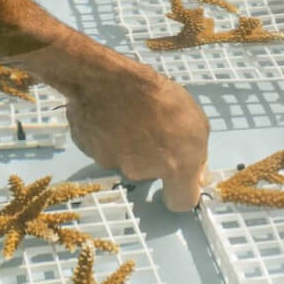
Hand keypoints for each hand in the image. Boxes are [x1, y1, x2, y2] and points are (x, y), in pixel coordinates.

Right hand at [65, 69, 209, 212]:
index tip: (178, 177)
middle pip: (148, 173)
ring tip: (128, 111)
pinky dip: (105, 132)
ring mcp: (110, 163)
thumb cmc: (158, 95)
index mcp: (173, 167)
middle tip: (152, 124)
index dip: (181, 192)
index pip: (180, 203)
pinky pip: (101, 144)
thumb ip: (196, 153)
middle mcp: (141, 173)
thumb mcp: (196, 121)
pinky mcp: (87, 150)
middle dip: (152, 155)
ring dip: (127, 141)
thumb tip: (195, 172)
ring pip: (123, 157)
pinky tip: (108, 110)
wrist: (107, 80)